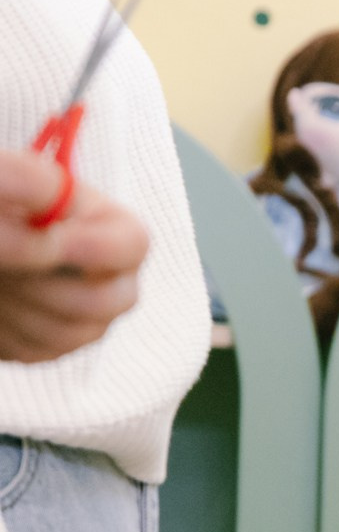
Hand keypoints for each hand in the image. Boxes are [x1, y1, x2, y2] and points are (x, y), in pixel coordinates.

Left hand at [0, 152, 148, 361]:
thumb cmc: (4, 206)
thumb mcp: (13, 181)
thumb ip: (28, 181)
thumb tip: (35, 203)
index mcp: (113, 229)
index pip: (132, 245)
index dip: (93, 248)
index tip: (50, 239)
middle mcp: (114, 279)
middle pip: (108, 302)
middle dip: (45, 283)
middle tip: (2, 259)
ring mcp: (89, 319)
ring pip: (69, 332)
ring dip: (21, 301)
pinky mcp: (55, 346)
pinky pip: (40, 350)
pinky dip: (8, 324)